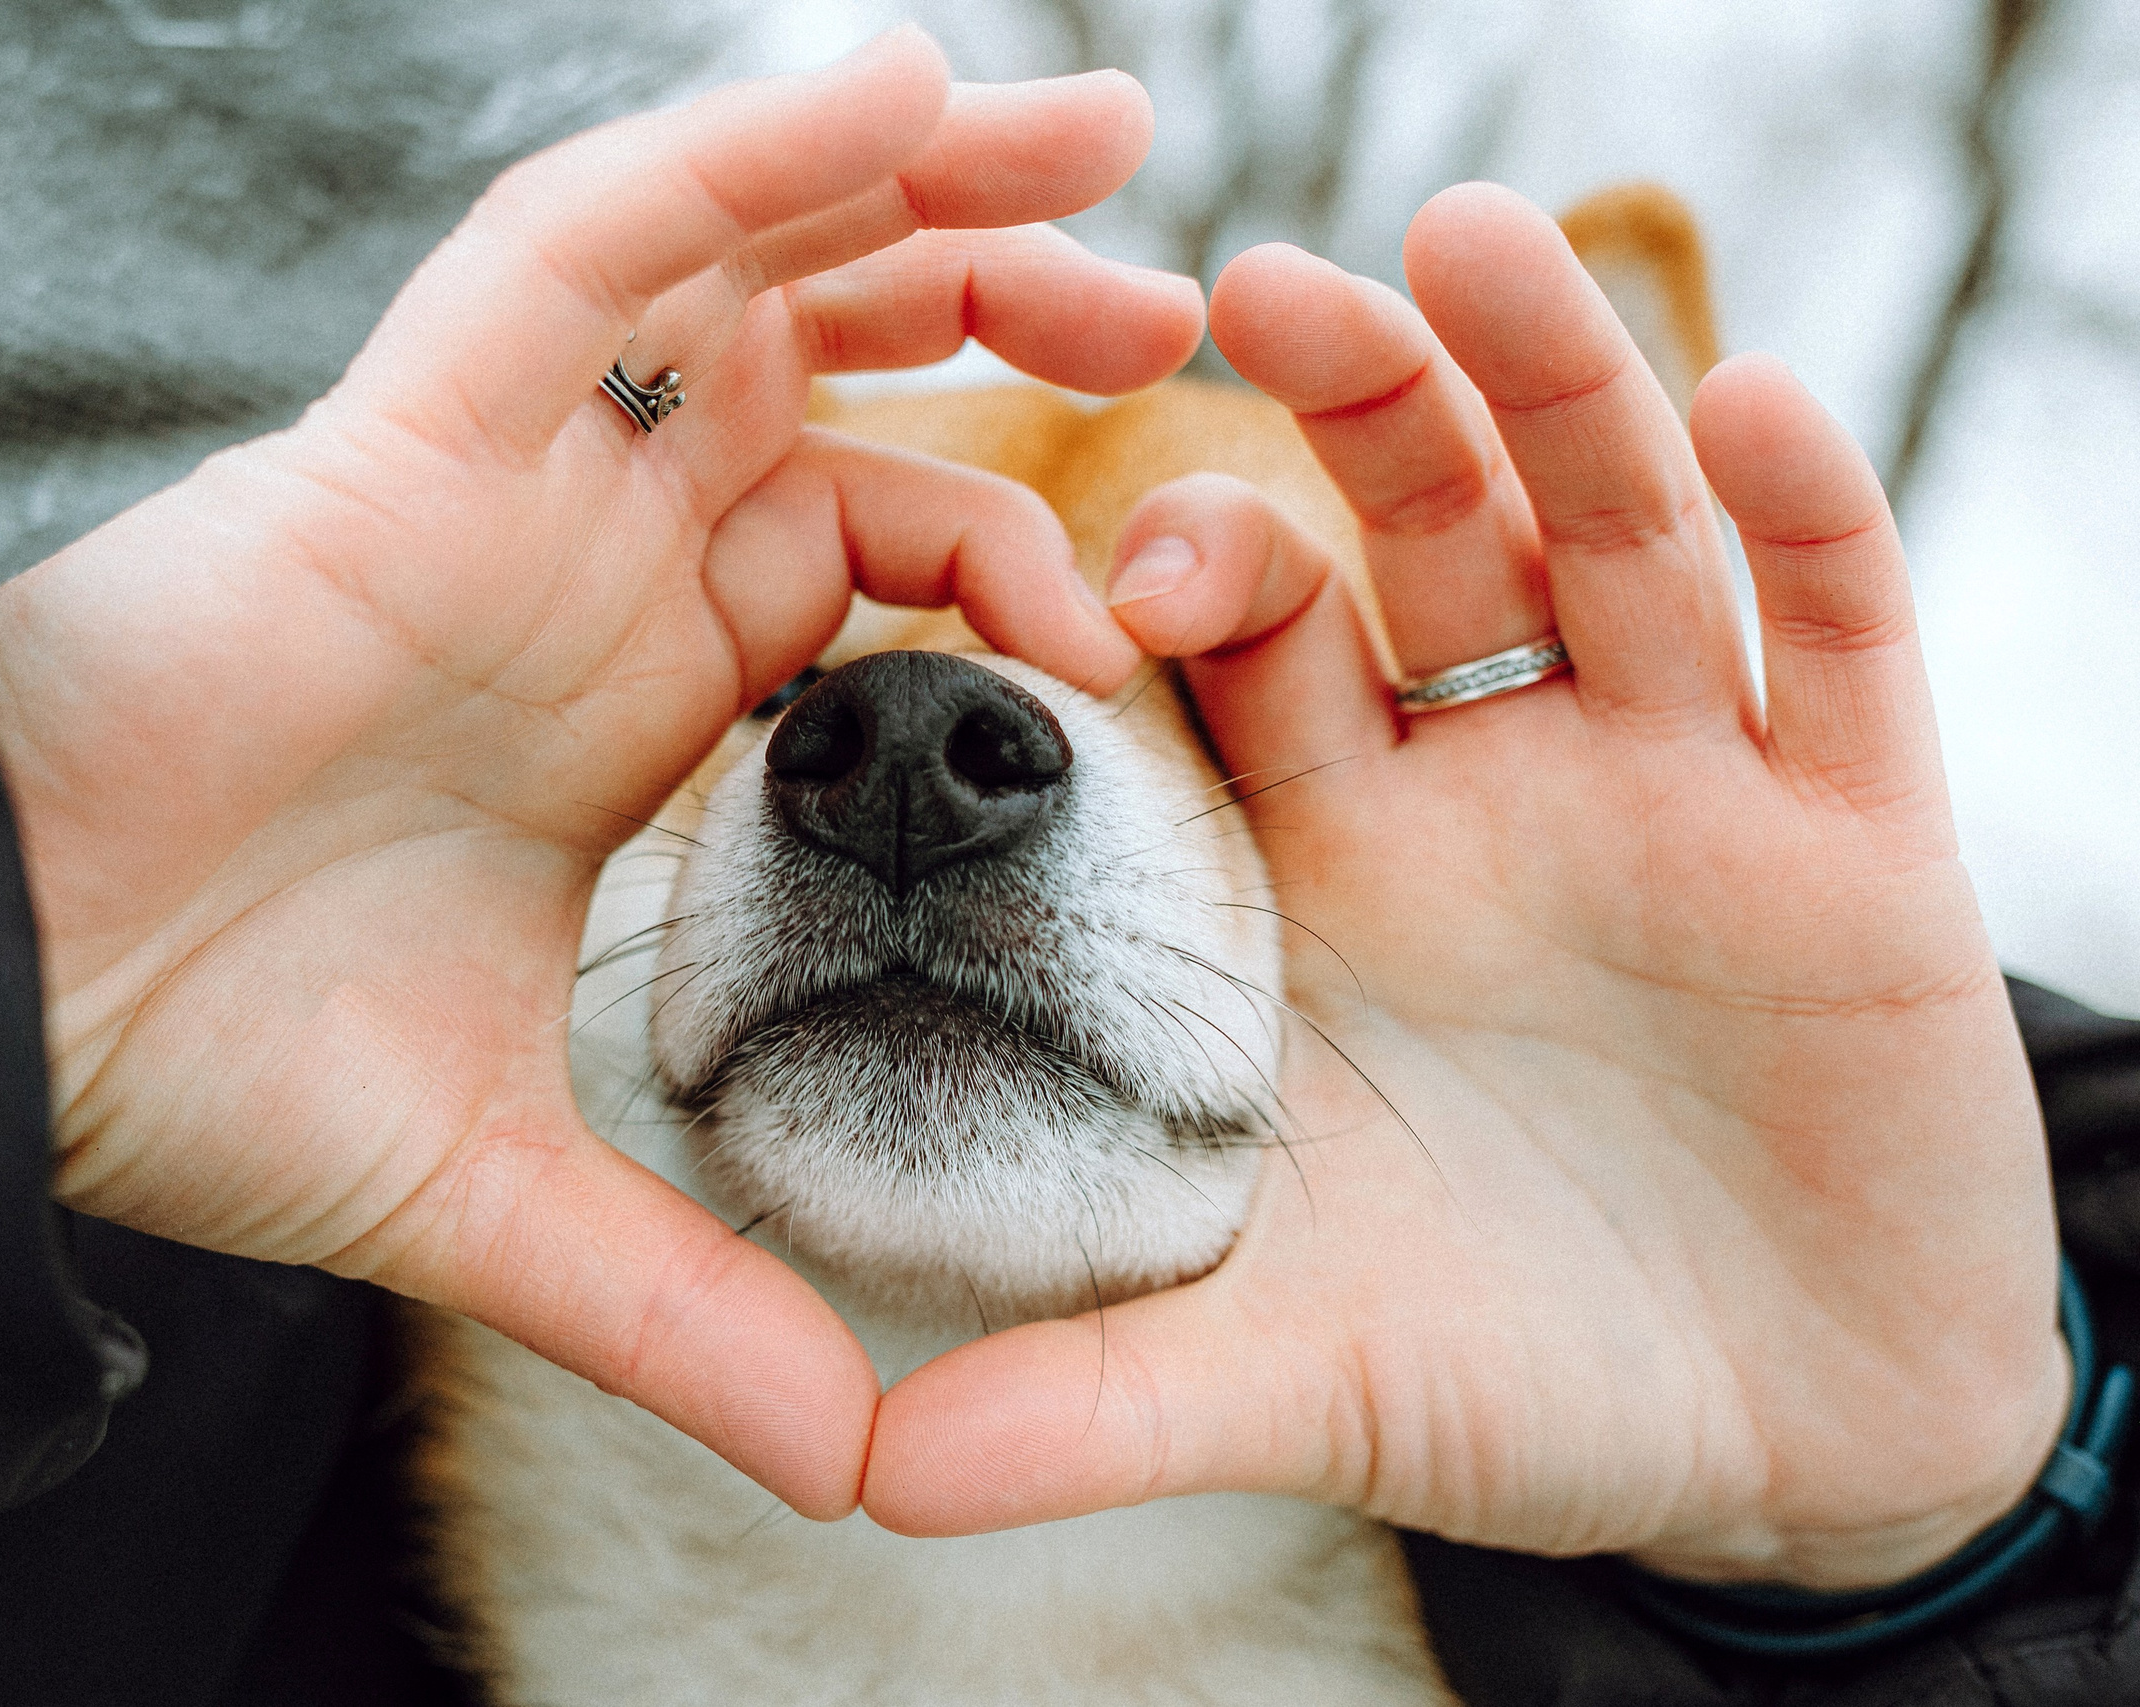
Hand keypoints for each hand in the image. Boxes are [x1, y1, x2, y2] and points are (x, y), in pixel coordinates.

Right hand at [0, 28, 1201, 1518]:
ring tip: (1104, 143)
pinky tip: (897, 90)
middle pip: (844, 383)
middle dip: (1016, 329)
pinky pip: (590, 243)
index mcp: (631, 698)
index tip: (1143, 636)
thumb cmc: (190, 1067)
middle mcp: (586, 564)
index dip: (1016, 569)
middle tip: (1188, 329)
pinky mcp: (410, 428)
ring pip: (745, 269)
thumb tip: (853, 1469)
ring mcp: (505, 482)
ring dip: (928, 201)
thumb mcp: (501, 1191)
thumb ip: (687, 1303)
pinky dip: (738, 161)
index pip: (870, 570)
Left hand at [861, 183, 2064, 1589]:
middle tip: (1259, 289)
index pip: (1222, 667)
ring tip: (1470, 245)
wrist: (1779, 1436)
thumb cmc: (1505, 1370)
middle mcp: (1476, 789)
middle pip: (1404, 540)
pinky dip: (1804, 524)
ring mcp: (1670, 787)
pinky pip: (1835, 639)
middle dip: (1346, 411)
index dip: (1156, 581)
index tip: (1069, 546)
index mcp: (1316, 866)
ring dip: (1552, 389)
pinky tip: (1756, 408)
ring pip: (1607, 535)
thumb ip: (1092, 1392)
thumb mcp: (1292, 1365)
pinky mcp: (1852, 836)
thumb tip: (858, 1480)